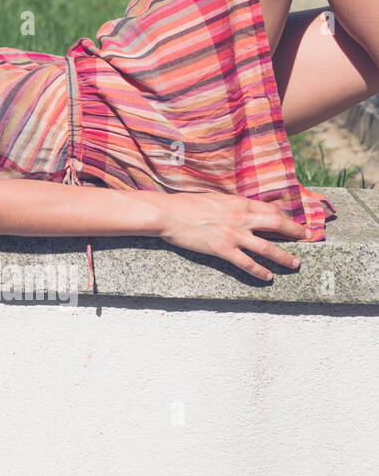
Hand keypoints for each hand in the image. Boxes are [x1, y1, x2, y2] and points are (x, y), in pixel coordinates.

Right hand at [157, 191, 305, 280]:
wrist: (167, 214)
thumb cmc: (185, 205)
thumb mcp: (213, 199)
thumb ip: (230, 205)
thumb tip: (239, 210)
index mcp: (237, 203)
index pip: (269, 209)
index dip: (283, 216)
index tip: (290, 222)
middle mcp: (240, 218)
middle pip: (276, 224)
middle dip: (295, 231)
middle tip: (307, 237)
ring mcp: (233, 235)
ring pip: (267, 247)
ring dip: (284, 256)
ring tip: (295, 263)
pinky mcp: (222, 249)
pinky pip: (247, 263)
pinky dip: (260, 271)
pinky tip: (268, 276)